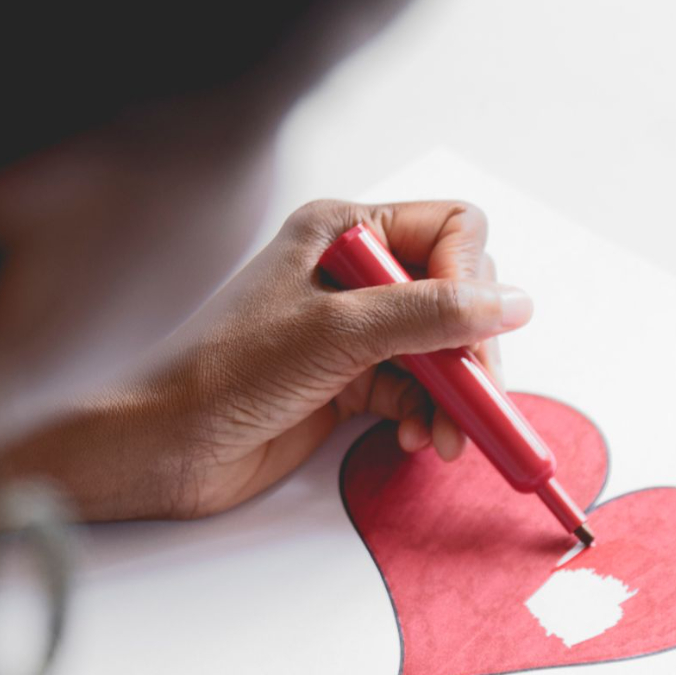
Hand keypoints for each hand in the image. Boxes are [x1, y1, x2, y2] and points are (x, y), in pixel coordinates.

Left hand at [134, 196, 530, 516]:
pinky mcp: (348, 382)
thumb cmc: (224, 371)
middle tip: (474, 401)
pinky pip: (419, 390)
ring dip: (455, 395)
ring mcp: (352, 330)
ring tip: (446, 438)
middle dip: (471, 351)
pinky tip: (419, 440)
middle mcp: (353, 272)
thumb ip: (431, 315)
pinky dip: (429, 416)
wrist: (163, 444)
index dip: (473, 284)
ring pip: (443, 351)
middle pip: (457, 295)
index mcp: (344, 230)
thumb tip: (512, 304)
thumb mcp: (338, 333)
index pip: (451, 231)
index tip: (474, 340)